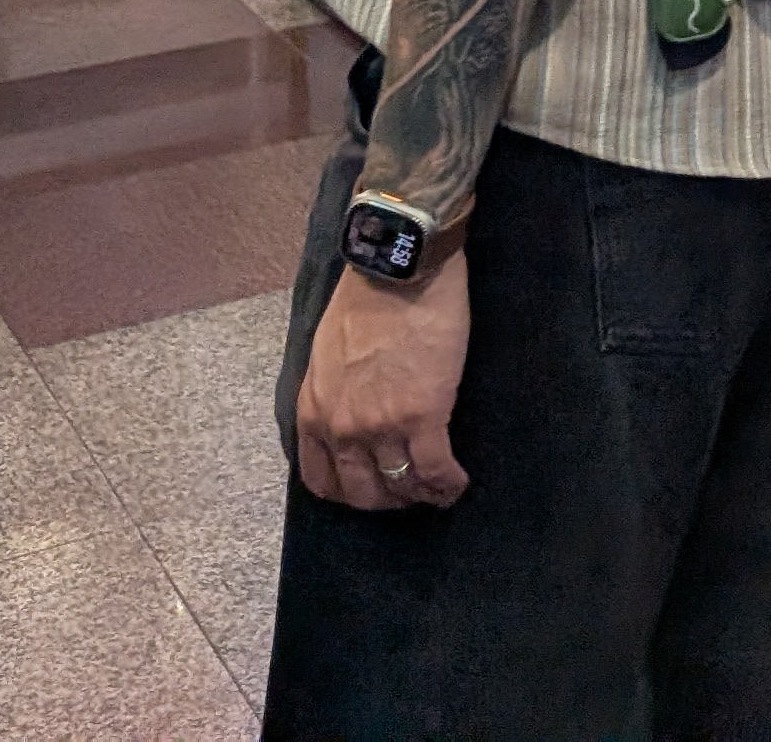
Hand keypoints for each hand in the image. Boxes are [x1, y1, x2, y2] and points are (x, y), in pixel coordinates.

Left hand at [292, 246, 471, 509]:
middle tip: (410, 492)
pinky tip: (456, 483)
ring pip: (399, 485)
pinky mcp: (423, 415)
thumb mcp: (326, 354)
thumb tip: (351, 411)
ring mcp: (380, 426)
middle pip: (362, 491)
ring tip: (437, 489)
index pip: (322, 480)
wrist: (398, 271)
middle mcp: (341, 428)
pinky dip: (447, 484)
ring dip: (420, 495)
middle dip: (388, 500)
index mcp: (313, 412)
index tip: (373, 487)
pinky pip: (434, 469)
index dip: (351, 492)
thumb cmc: (366, 299)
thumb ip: (331, 393)